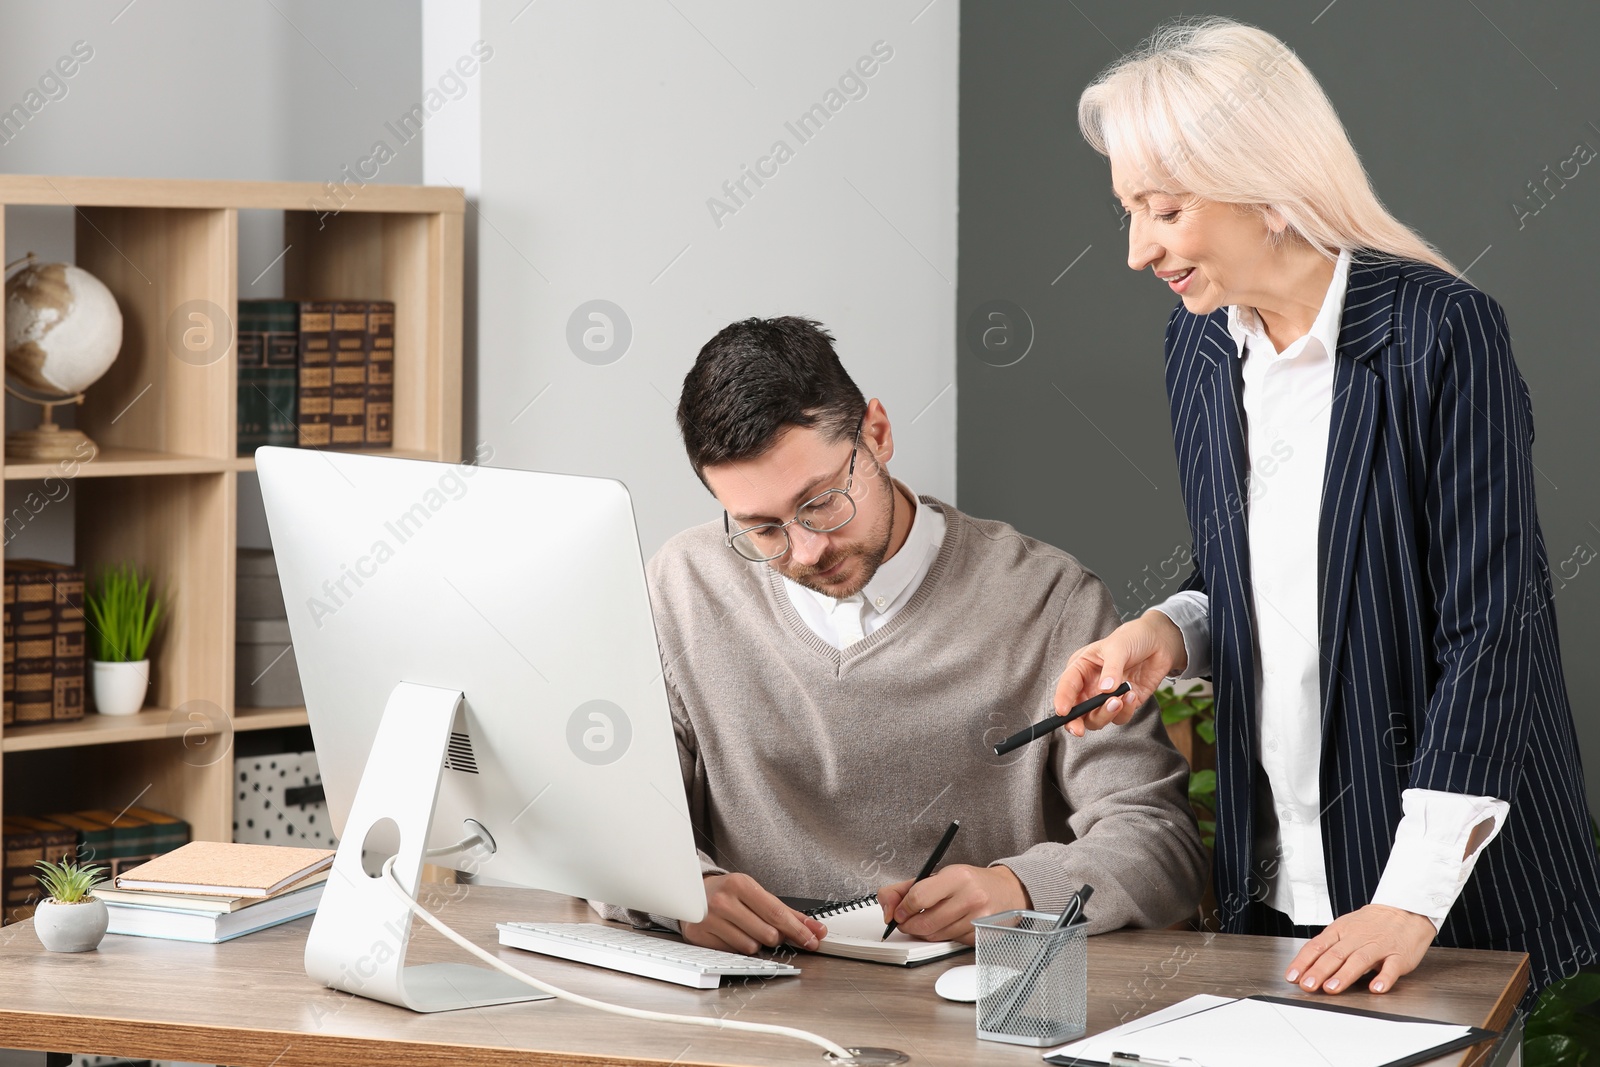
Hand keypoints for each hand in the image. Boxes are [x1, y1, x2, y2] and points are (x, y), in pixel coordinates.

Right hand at [682, 873, 827, 954]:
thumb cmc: (730, 893)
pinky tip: (732, 934)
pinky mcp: (700, 936)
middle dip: (775, 936)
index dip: (798, 930)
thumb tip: (816, 929)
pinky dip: (738, 947)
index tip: (811, 939)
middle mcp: (723, 901)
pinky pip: (733, 953)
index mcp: (740, 885)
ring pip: (751, 947)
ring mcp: (710, 920)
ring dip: (755, 942)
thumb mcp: (758, 894)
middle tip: (768, 928)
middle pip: (767, 934)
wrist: (694, 892)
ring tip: (746, 928)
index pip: (776, 913)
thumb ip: (788, 913)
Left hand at [877, 865, 1029, 944]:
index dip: (902, 908)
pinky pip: (950, 942)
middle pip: (925, 922)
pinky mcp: (981, 936)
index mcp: (957, 877)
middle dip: (908, 925)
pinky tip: (946, 924)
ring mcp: (978, 919)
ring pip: (936, 935)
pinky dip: (941, 936)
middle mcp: (970, 897)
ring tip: (925, 920)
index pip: (918, 897)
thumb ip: (905, 888)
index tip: (898, 911)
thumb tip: (886, 906)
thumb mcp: (938, 875)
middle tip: (904, 921)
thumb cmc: (969, 882)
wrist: (1006, 891)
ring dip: (923, 932)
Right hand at [1052, 611, 1185, 735]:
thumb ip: (1111, 669)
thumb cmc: (1132, 638)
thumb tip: (1105, 690)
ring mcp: (1106, 697)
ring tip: (1120, 699)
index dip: (1062, 700)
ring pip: (1096, 718)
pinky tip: (1133, 694)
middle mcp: (1090, 686)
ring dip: (1106, 713)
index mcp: (1081, 668)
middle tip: (1079, 730)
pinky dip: (1126, 711)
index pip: (1067, 686)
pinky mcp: (1124, 704)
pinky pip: (1120, 717)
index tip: (1063, 712)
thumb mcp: (1118, 647)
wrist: (1158, 642)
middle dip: (1077, 721)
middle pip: (1077, 711)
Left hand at [1285, 904, 1435, 994]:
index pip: (1317, 946)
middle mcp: (1357, 937)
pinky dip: (1384, 978)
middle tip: (1307, 985)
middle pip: (1335, 954)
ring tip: (1332, 988)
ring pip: (1359, 960)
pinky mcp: (1399, 956)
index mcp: (1340, 930)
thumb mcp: (1345, 928)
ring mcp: (1379, 946)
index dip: (1303, 962)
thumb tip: (1306, 967)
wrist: (1405, 910)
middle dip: (1319, 971)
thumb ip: (1329, 947)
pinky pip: (1391, 967)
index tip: (1292, 976)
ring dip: (1344, 975)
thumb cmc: (1371, 924)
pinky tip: (1376, 988)